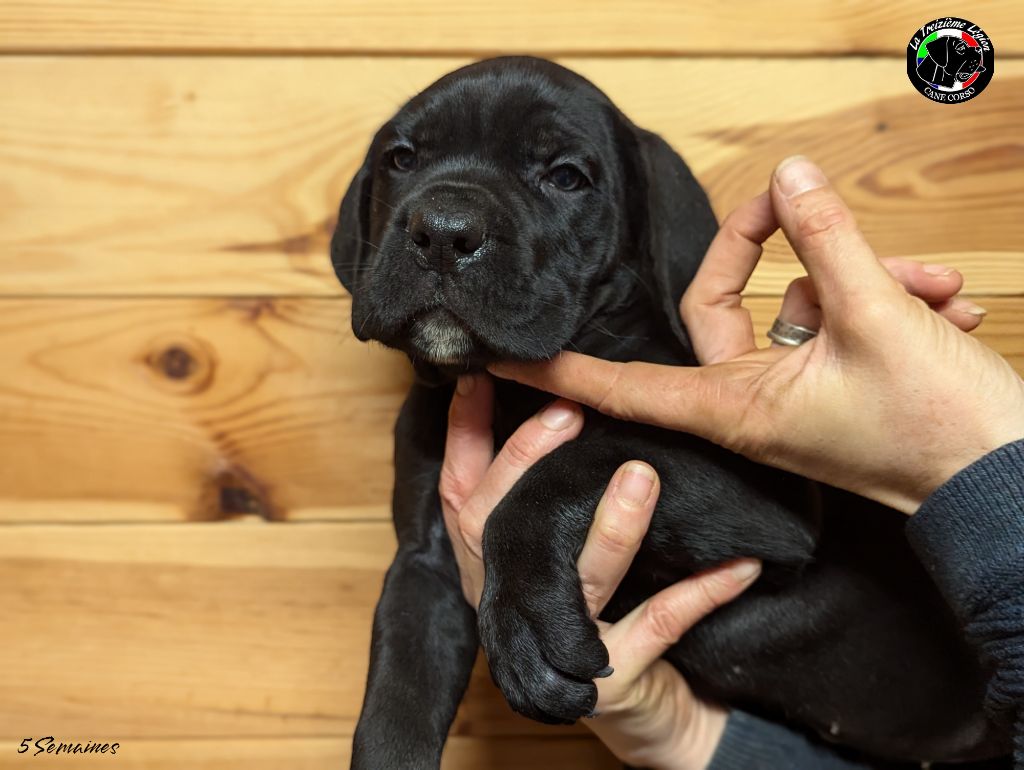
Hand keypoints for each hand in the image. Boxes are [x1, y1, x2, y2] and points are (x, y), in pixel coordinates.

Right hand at [440, 375, 759, 769]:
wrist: (649, 711)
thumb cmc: (611, 610)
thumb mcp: (572, 545)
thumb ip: (565, 486)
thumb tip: (580, 394)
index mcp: (498, 562)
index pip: (460, 490)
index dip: (463, 434)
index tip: (480, 376)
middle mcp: (512, 601)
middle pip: (490, 527)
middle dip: (524, 465)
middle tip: (569, 414)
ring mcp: (557, 645)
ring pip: (575, 580)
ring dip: (610, 528)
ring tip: (643, 476)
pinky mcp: (612, 681)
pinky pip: (660, 624)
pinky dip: (702, 590)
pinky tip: (739, 563)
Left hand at [489, 156, 1023, 512]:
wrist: (1008, 482)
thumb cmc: (937, 429)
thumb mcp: (878, 319)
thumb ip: (828, 243)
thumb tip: (789, 179)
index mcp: (736, 404)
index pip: (623, 382)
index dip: (563, 367)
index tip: (506, 354)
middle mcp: (754, 399)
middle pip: (726, 302)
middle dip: (787, 248)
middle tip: (809, 206)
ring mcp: (797, 391)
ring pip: (803, 304)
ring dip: (869, 277)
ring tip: (934, 288)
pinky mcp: (836, 383)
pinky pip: (842, 322)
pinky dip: (893, 302)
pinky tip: (944, 304)